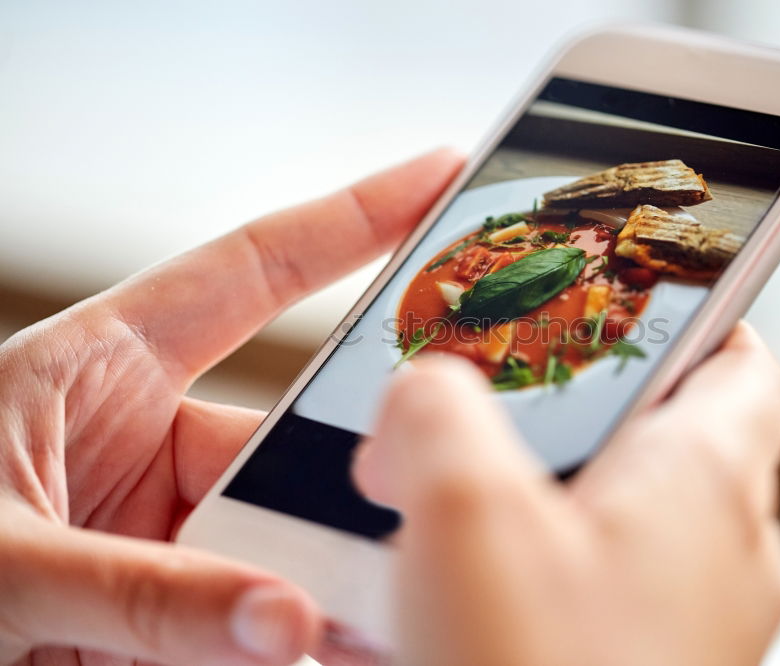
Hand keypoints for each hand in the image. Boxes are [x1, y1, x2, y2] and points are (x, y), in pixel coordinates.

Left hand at [0, 149, 462, 665]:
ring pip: (276, 550)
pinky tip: (318, 654)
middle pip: (284, 452)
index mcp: (102, 366)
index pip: (254, 271)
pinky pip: (247, 621)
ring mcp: (158, 529)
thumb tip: (279, 624)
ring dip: (318, 592)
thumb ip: (136, 591)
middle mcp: (144, 441)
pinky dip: (284, 642)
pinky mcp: (162, 607)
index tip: (439, 178)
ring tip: (364, 626)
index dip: (353, 217)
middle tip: (415, 519)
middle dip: (349, 491)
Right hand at [354, 323, 779, 665]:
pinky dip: (525, 570)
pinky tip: (443, 592)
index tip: (624, 298)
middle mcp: (717, 553)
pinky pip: (586, 591)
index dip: (691, 315)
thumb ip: (435, 411)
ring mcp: (684, 624)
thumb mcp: (460, 514)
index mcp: (705, 483)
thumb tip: (424, 396)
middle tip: (490, 397)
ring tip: (443, 496)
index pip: (741, 360)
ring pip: (613, 518)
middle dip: (571, 409)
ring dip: (534, 498)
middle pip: (662, 436)